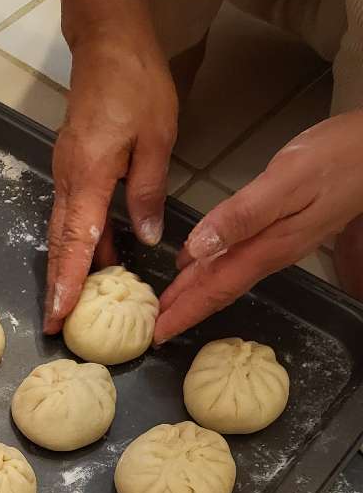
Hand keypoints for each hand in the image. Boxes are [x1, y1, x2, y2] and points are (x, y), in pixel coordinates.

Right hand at [44, 30, 176, 332]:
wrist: (108, 40)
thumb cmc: (136, 82)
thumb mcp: (157, 138)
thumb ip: (148, 191)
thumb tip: (148, 238)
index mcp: (89, 174)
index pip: (75, 241)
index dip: (67, 283)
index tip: (57, 316)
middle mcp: (69, 178)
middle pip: (60, 243)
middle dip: (58, 287)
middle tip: (56, 326)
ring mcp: (67, 171)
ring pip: (64, 230)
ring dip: (69, 267)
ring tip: (75, 303)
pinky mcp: (72, 164)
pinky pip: (73, 212)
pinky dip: (80, 240)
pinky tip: (98, 257)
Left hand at [156, 112, 362, 342]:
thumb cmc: (338, 158)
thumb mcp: (286, 182)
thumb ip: (242, 216)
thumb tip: (199, 248)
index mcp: (267, 246)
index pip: (216, 290)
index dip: (185, 312)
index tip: (158, 334)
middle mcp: (271, 251)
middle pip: (219, 288)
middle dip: (185, 309)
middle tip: (155, 326)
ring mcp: (279, 240)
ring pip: (227, 273)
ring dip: (196, 290)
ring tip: (169, 302)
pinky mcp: (285, 225)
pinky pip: (239, 256)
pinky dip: (213, 266)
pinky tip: (200, 262)